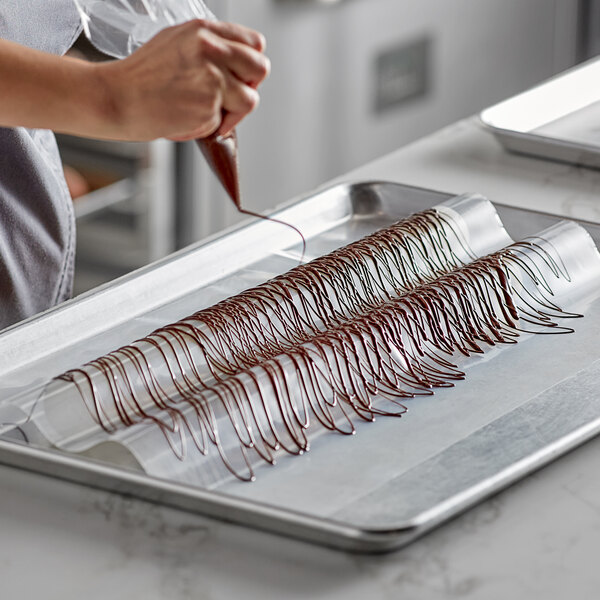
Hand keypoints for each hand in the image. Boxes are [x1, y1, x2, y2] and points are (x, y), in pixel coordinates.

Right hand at [96, 19, 269, 140]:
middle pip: (260, 68)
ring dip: (234, 112)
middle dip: (250, 87)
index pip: (254, 43)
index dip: (249, 64)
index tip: (238, 77)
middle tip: (230, 98)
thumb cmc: (141, 77)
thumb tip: (233, 63)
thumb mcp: (176, 43)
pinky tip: (190, 118)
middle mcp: (212, 49)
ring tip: (207, 111)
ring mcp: (212, 77)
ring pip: (249, 99)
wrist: (118, 98)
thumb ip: (208, 48)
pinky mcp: (209, 104)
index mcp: (204, 31)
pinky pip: (227, 121)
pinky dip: (213, 126)